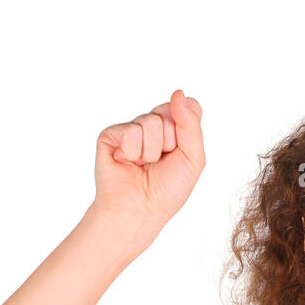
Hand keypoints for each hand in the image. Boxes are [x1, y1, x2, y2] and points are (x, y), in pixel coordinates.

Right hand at [92, 89, 205, 230]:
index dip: (187, 127)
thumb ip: (191, 125)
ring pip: (151, 122)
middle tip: (160, 161)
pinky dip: (133, 153)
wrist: (140, 210)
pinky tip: (127, 163)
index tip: (180, 150)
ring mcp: (132, 128)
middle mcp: (153, 125)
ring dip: (151, 151)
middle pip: (170, 111)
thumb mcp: (193, 158)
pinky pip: (131, 132)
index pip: (189, 106)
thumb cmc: (168, 189)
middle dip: (170, 141)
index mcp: (175, 129)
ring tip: (143, 165)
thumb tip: (178, 94)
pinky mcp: (111, 134)